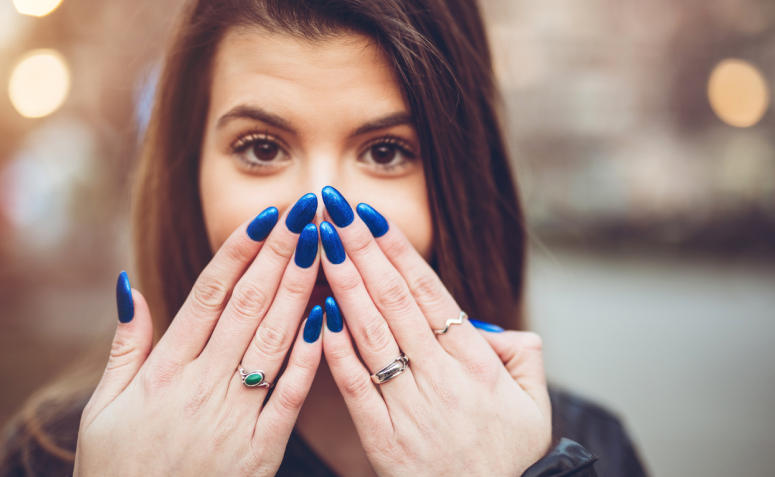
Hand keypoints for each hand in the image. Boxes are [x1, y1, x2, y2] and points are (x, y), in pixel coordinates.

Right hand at [74, 196, 323, 475]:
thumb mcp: (103, 407)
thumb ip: (124, 345)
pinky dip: (308, 355)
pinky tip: (327, 317)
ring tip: (322, 246)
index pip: (209, 295)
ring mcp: (234, 417)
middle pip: (248, 306)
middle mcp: (202, 386)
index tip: (266, 216)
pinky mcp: (260, 450)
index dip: (240, 251)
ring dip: (300, 289)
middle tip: (306, 210)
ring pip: (272, 340)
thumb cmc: (118, 468)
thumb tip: (130, 285)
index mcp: (164, 371)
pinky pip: (289, 395)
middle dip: (279, 254)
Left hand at [318, 187, 551, 475]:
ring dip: (344, 285)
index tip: (372, 217)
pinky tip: (318, 313)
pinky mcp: (382, 436)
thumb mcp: (533, 402)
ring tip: (320, 245)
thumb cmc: (510, 456)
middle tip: (334, 210)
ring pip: (370, 333)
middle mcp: (439, 375)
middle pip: (393, 301)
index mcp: (474, 361)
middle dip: (361, 250)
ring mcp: (408, 405)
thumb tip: (494, 326)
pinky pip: (355, 385)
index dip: (399, 252)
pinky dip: (335, 349)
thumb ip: (522, 354)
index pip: (429, 293)